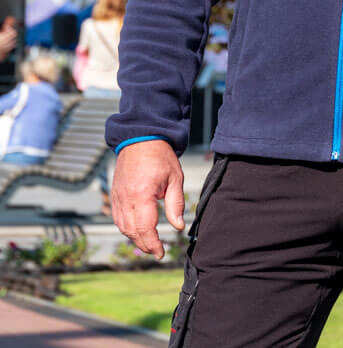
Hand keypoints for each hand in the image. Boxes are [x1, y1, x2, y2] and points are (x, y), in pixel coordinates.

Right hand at [112, 140, 184, 259]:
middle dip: (145, 245)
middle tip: (157, 251)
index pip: (145, 228)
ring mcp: (117, 197)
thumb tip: (178, 226)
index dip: (153, 244)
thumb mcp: (175, 178)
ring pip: (123, 227)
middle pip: (132, 232)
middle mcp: (126, 199)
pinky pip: (117, 218)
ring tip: (149, 243)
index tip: (161, 253)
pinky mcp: (114, 195)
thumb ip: (176, 204)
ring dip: (135, 238)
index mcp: (142, 195)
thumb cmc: (160, 156)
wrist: (140, 139)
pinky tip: (137, 230)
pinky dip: (127, 228)